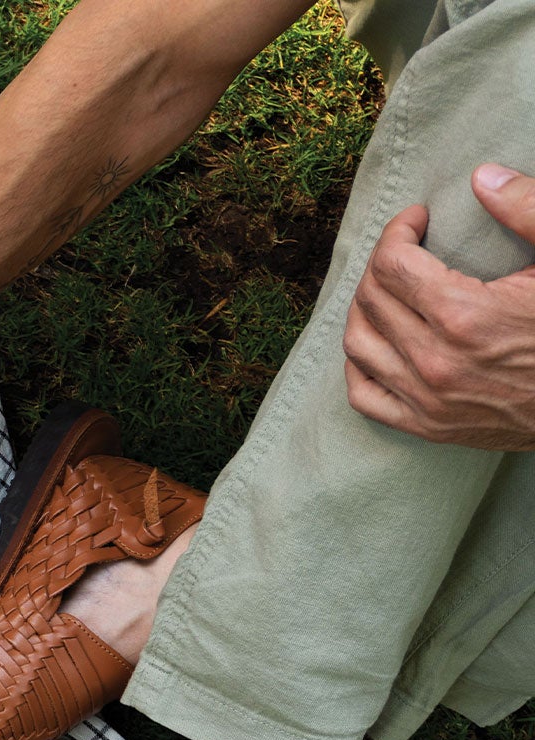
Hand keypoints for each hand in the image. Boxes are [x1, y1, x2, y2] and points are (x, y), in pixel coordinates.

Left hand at [343, 163, 534, 450]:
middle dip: (382, 263)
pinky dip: (359, 366)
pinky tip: (377, 342)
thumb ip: (528, 211)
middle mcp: (435, 360)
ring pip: (358, 344)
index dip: (398, 231)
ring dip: (365, 309)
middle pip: (371, 298)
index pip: (392, 262)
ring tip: (389, 290)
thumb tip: (483, 176)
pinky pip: (364, 396)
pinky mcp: (429, 427)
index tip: (417, 219)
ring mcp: (428, 399)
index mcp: (465, 316)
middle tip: (406, 250)